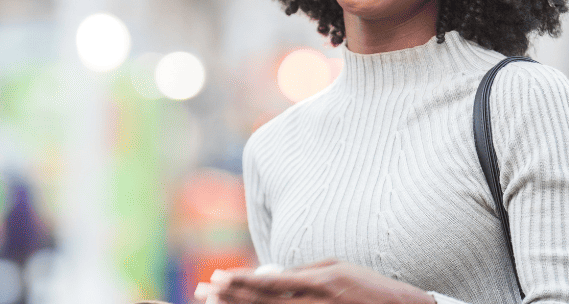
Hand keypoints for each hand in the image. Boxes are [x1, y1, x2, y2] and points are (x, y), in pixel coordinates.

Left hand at [204, 259, 434, 303]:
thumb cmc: (367, 286)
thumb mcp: (335, 269)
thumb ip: (301, 272)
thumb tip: (268, 273)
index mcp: (320, 282)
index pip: (270, 282)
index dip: (240, 280)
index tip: (216, 277)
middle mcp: (316, 303)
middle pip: (263, 303)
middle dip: (229, 297)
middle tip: (202, 291)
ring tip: (214, 303)